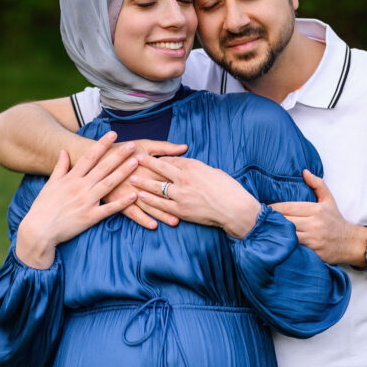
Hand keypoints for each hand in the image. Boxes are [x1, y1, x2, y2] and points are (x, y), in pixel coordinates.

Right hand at [16, 132, 138, 267]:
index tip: (113, 134)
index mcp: (71, 178)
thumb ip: (60, 167)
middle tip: (132, 145)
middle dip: (118, 155)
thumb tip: (64, 151)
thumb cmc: (43, 207)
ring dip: (123, 172)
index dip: (102, 144)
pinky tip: (134, 195)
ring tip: (136, 163)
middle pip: (102, 167)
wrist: (39, 230)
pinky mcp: (90, 217)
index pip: (89, 157)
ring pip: (108, 184)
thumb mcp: (50, 184)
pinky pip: (109, 209)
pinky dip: (122, 203)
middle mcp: (80, 187)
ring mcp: (86, 202)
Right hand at [105, 139, 188, 229]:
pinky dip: (142, 219)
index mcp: (147, 167)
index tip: (194, 190)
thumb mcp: (145, 145)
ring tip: (174, 221)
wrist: (96, 158)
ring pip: (148, 205)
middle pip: (159, 194)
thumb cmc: (123, 150)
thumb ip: (165, 148)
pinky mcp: (119, 201)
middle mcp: (138, 181)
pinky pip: (132, 213)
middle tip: (189, 211)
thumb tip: (185, 147)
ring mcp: (128, 192)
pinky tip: (152, 225)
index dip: (180, 184)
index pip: (166, 177)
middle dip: (174, 202)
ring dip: (161, 214)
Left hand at [131, 155, 260, 237]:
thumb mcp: (214, 172)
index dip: (159, 158)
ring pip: (156, 186)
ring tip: (132, 178)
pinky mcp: (180, 210)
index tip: (150, 156)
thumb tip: (192, 167)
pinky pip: (160, 204)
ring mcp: (181, 195)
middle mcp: (184, 178)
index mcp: (194, 166)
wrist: (235, 209)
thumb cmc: (229, 190)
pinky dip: (149, 200)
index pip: (172, 160)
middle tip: (133, 160)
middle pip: (160, 169)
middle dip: (146, 164)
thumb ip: (200, 169)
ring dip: (143, 182)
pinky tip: (140, 197)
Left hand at [270, 169, 366, 264]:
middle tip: (258, 221)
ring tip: (263, 232)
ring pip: (287, 235)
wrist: (350, 243)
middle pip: (285, 221)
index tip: (263, 209)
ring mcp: (313, 239)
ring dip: (275, 233)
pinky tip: (274, 244)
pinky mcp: (313, 252)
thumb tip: (304, 171)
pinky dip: (283, 246)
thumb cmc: (336, 220)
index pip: (288, 208)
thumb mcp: (329, 200)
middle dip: (271, 221)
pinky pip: (293, 248)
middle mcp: (314, 224)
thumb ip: (317, 184)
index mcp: (316, 210)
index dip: (273, 209)